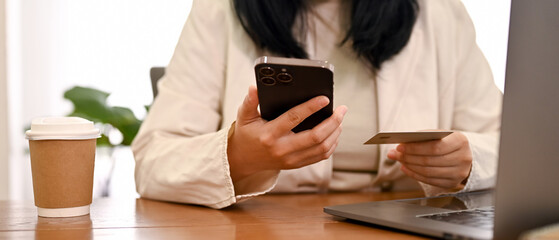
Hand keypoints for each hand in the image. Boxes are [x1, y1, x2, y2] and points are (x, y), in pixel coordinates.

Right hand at [227, 86, 347, 181]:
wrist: (243, 160)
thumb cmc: (246, 134)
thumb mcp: (244, 116)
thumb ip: (249, 101)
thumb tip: (254, 87)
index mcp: (269, 135)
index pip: (294, 119)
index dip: (311, 107)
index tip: (325, 99)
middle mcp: (282, 149)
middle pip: (315, 137)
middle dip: (333, 122)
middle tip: (342, 109)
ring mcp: (291, 159)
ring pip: (322, 148)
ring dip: (335, 133)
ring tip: (340, 119)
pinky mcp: (296, 164)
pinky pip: (320, 156)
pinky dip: (332, 144)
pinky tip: (335, 132)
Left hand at [387, 131, 471, 189]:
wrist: (465, 155)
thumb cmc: (448, 142)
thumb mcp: (440, 135)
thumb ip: (423, 137)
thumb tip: (402, 144)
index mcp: (460, 141)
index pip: (434, 147)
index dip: (415, 148)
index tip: (399, 146)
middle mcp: (463, 158)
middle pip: (429, 160)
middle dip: (408, 157)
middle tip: (394, 154)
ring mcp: (459, 173)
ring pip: (428, 172)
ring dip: (409, 166)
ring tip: (399, 160)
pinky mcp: (452, 183)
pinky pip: (429, 180)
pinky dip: (414, 174)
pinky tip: (405, 168)